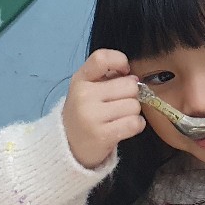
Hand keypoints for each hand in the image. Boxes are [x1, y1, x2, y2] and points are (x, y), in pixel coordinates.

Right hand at [62, 49, 146, 167]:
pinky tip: (125, 127)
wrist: (68, 146)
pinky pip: (135, 123)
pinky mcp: (102, 135)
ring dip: (133, 112)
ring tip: (118, 117)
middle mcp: (83, 95)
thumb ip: (108, 78)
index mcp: (80, 79)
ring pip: (134, 105)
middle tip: (119, 103)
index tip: (123, 71)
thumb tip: (134, 78)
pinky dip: (136, 125)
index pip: (101, 58)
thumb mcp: (88, 90)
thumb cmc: (86, 113)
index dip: (119, 60)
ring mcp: (91, 116)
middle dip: (131, 95)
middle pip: (130, 86)